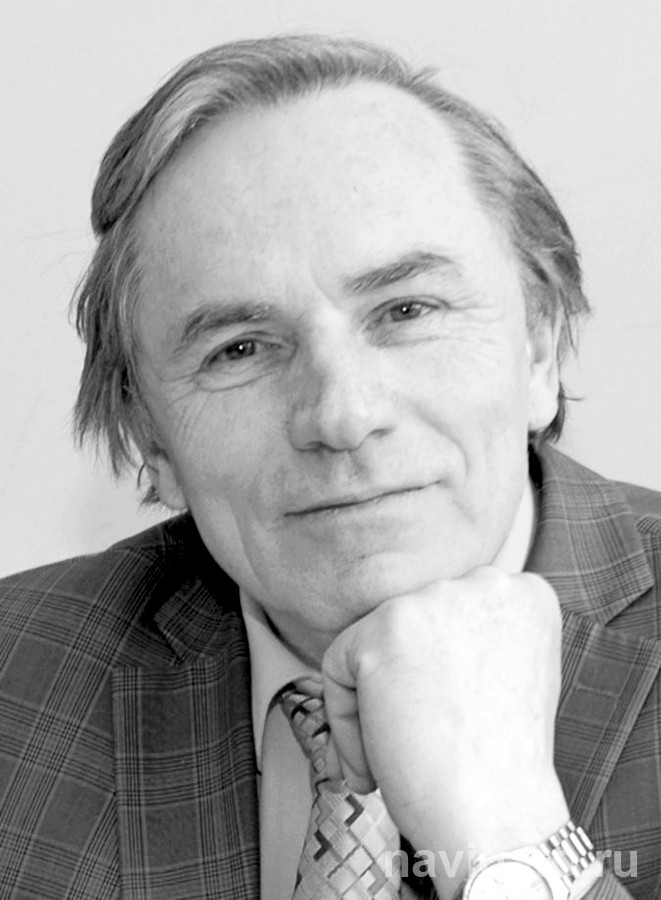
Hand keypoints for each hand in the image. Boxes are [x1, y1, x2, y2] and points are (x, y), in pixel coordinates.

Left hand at [322, 567, 569, 897]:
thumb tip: (418, 641)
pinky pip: (338, 667)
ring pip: (374, 643)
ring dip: (374, 702)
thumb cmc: (502, 767)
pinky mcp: (382, 630)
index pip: (453, 619)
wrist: (497, 819)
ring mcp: (432, 602)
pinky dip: (345, 721)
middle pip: (413, 626)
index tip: (447, 721)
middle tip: (420, 742)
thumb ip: (475, 639)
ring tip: (398, 755)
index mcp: (524, 594)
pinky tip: (375, 762)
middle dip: (405, 686)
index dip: (441, 677)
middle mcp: (484, 583)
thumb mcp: (513, 675)